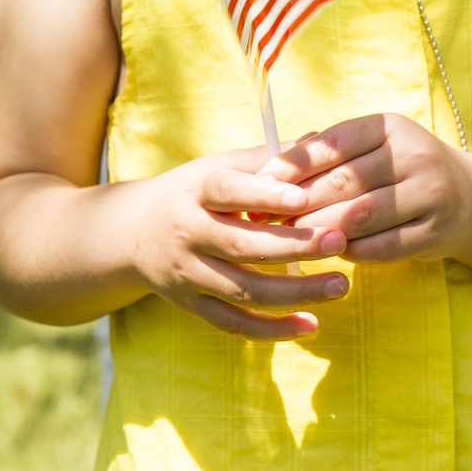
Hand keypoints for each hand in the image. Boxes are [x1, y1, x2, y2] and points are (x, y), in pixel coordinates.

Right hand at [128, 145, 349, 337]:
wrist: (131, 233)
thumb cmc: (191, 192)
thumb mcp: (218, 166)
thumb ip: (267, 158)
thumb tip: (318, 140)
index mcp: (195, 192)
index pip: (227, 192)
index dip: (264, 196)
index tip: (303, 199)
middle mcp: (188, 234)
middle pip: (241, 246)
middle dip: (294, 246)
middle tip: (338, 240)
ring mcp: (188, 274)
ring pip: (243, 291)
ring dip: (295, 292)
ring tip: (340, 284)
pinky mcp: (192, 306)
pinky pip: (234, 325)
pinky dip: (272, 330)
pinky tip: (311, 325)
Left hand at [261, 114, 471, 262]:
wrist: (467, 198)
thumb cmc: (398, 170)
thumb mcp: (371, 148)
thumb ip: (326, 156)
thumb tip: (264, 177)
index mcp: (391, 127)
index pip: (335, 142)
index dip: (294, 164)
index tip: (260, 183)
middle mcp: (415, 156)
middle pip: (344, 182)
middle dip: (299, 202)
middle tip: (266, 219)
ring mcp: (430, 195)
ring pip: (360, 217)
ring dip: (319, 230)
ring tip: (290, 238)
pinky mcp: (435, 233)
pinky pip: (380, 248)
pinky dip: (349, 251)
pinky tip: (329, 251)